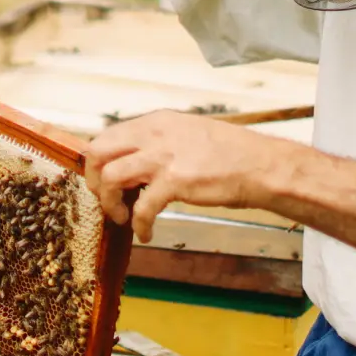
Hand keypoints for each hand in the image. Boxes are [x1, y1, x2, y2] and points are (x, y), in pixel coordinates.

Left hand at [84, 111, 293, 242]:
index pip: (107, 136)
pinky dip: (139, 225)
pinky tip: (147, 233)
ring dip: (110, 203)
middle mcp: (154, 134)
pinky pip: (141, 208)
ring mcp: (163, 157)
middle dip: (93, 180)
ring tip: (123, 218)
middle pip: (97, 152)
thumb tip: (133, 161)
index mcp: (155, 122)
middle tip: (107, 199)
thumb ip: (158, 142)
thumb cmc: (230, 154)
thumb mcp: (186, 134)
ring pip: (109, 177)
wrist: (261, 166)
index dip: (100, 163)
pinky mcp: (175, 181)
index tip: (105, 182)